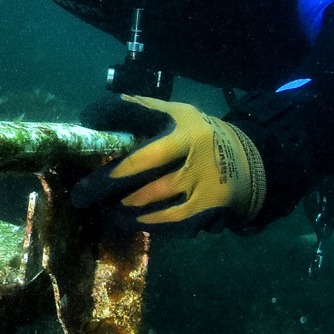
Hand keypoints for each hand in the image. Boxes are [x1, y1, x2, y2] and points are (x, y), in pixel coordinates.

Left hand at [72, 95, 266, 237]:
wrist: (250, 162)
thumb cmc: (201, 136)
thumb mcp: (179, 115)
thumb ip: (144, 111)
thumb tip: (96, 114)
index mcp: (184, 126)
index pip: (142, 122)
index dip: (113, 127)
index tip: (86, 131)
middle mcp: (194, 151)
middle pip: (144, 168)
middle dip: (107, 183)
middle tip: (83, 195)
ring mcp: (204, 181)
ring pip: (155, 198)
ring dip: (125, 206)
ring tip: (105, 209)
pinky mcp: (210, 206)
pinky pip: (173, 220)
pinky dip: (151, 222)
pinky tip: (134, 221)